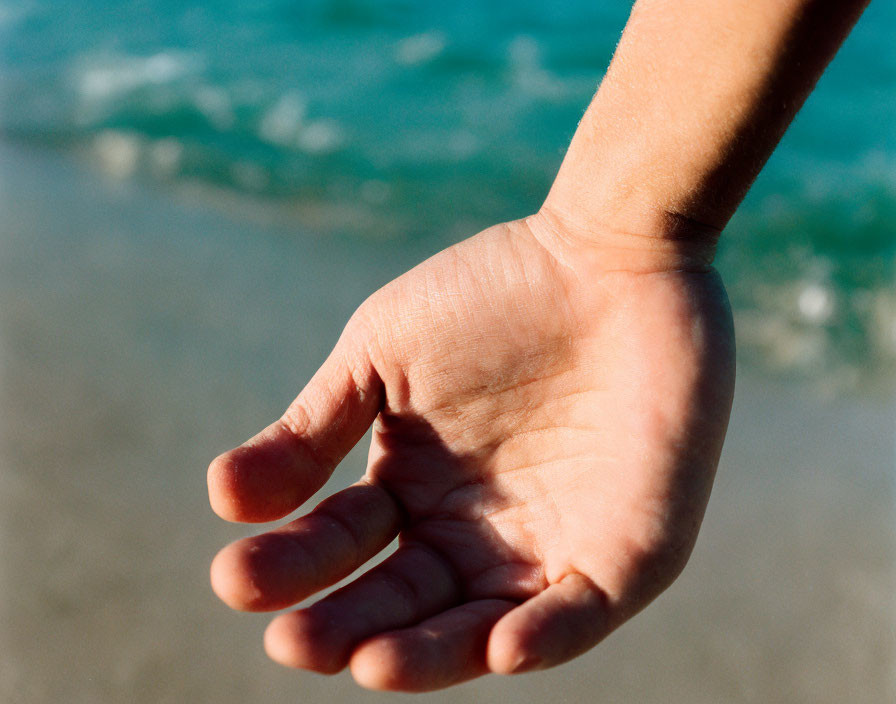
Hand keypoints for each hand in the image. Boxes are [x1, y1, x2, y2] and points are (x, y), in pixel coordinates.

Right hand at [207, 212, 734, 691]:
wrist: (609, 254)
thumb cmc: (495, 296)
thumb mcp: (385, 355)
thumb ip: (313, 426)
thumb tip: (224, 497)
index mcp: (412, 486)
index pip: (342, 542)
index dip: (291, 564)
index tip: (235, 576)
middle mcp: (472, 531)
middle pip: (403, 600)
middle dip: (347, 627)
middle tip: (292, 644)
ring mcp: (546, 545)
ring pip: (482, 625)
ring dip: (429, 655)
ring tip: (370, 663)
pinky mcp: (626, 551)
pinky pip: (583, 610)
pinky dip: (546, 635)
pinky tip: (500, 645)